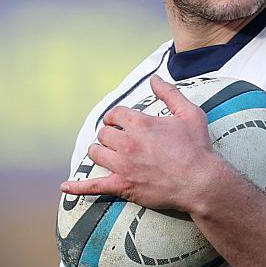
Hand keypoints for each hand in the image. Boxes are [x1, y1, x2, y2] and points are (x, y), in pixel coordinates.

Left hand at [60, 75, 223, 211]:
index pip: (114, 114)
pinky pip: (93, 187)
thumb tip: (155, 79)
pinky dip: (77, 187)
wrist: (200, 182)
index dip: (115, 117)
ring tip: (106, 153)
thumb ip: (170, 94)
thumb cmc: (197, 148)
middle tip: (119, 139)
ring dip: (99, 151)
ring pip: (95, 154)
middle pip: (103, 134)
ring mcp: (123, 166)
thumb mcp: (189, 114)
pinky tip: (65, 187)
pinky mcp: (122, 186)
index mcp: (141, 124)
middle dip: (109, 135)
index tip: (118, 121)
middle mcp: (128, 143)